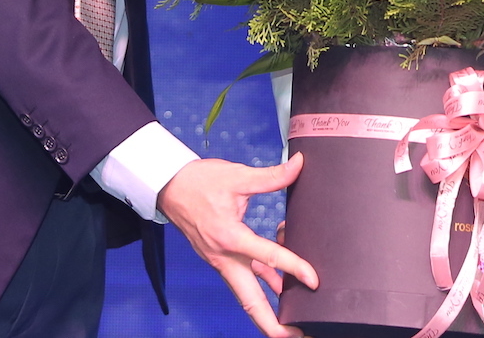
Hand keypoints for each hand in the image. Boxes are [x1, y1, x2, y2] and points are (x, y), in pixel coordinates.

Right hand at [158, 154, 316, 337]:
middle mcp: (225, 258)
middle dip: (273, 324)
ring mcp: (222, 261)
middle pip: (251, 302)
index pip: (268, 258)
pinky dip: (264, 284)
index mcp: (229, 238)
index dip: (294, 268)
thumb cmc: (200, 182)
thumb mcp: (237, 175)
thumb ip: (271, 176)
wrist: (169, 187)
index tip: (314, 281)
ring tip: (295, 321)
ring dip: (269, 310)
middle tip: (299, 334)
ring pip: (248, 295)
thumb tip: (299, 164)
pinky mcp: (222, 257)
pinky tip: (283, 288)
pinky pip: (246, 278)